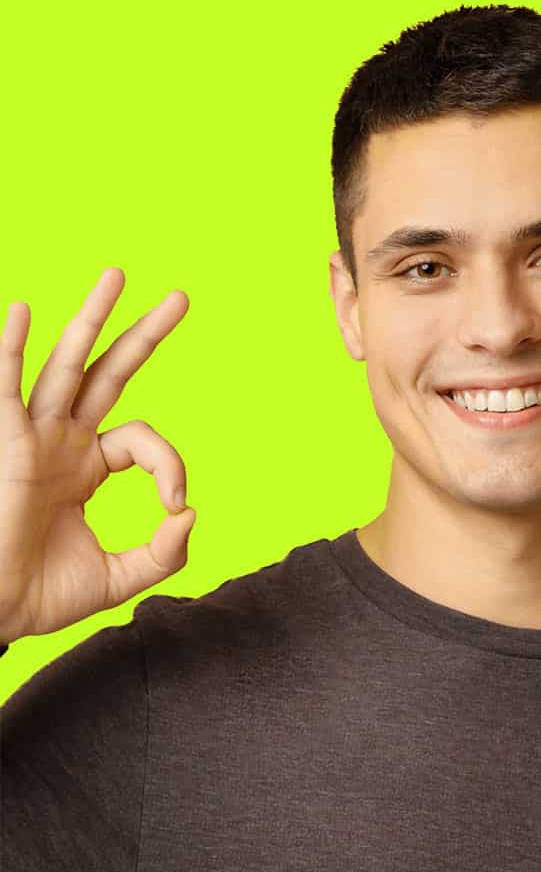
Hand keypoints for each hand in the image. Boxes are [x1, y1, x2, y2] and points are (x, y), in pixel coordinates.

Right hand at [0, 268, 195, 643]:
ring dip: (91, 319)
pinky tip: (24, 311)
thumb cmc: (41, 596)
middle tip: (181, 298)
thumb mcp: (120, 575)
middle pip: (109, 373)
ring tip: (117, 275)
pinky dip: (10, 349)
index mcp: (88, 467)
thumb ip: (165, 552)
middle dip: (144, 335)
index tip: (174, 505)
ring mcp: (32, 437)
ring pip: (67, 365)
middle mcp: (62, 442)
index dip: (171, 465)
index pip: (145, 440)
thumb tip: (191, 512)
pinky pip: (4, 387)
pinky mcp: (4, 443)